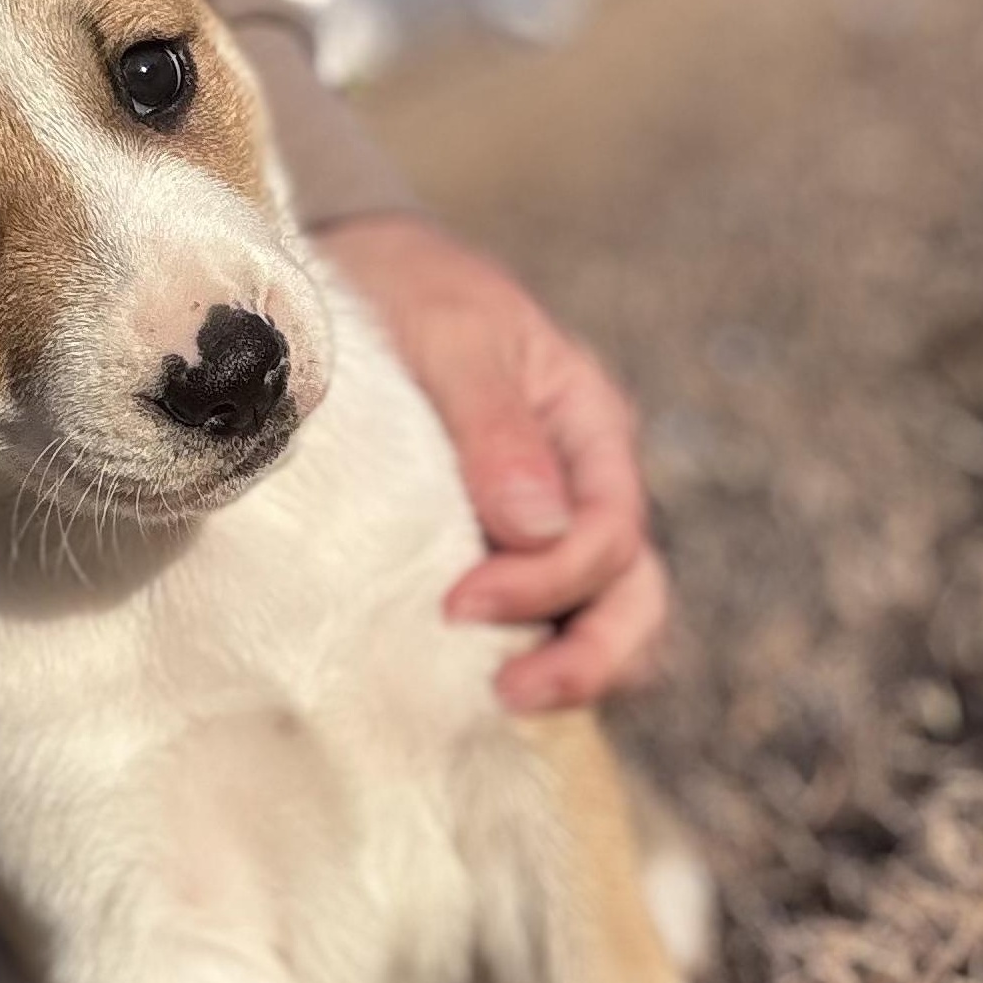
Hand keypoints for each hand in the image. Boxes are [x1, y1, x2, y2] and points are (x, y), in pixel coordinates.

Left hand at [315, 213, 667, 711]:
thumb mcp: (453, 335)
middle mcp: (580, 485)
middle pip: (631, 595)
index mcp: (588, 428)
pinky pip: (534, 618)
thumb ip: (495, 426)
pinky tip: (465, 683)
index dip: (547, 582)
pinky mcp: (489, 550)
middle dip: (587, 657)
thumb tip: (538, 529)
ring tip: (492, 701)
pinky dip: (521, 653)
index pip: (608, 533)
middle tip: (506, 693)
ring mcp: (541, 523)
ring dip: (563, 669)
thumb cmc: (406, 292)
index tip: (460, 603)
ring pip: (597, 618)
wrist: (350, 281)